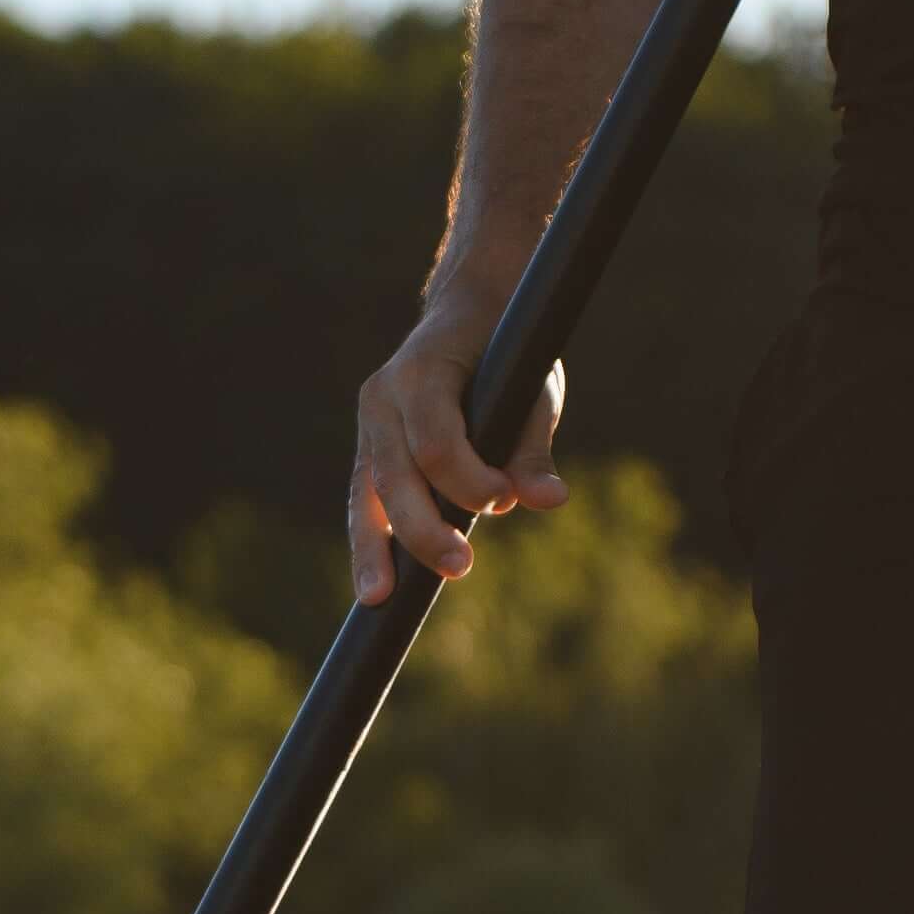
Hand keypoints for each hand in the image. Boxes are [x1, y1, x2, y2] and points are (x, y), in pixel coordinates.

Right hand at [346, 297, 563, 600]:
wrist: (468, 315)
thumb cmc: (508, 353)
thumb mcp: (531, 390)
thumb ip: (533, 449)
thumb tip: (549, 500)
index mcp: (422, 372)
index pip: (436, 443)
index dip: (468, 480)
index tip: (502, 498)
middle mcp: (382, 398)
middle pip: (395, 476)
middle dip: (423, 528)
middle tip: (460, 567)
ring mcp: (369, 425)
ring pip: (366, 495)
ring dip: (375, 549)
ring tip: (380, 598)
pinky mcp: (368, 450)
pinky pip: (364, 502)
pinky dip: (370, 543)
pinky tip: (375, 588)